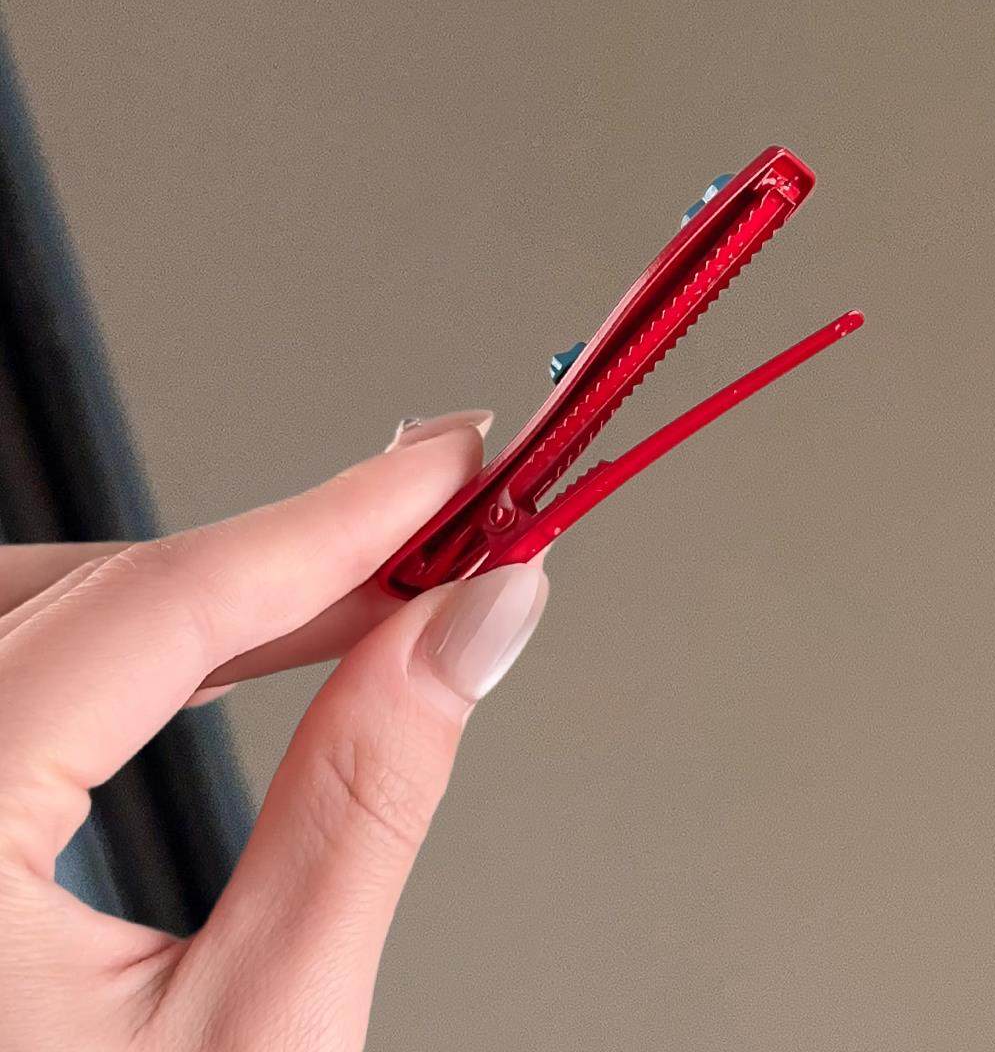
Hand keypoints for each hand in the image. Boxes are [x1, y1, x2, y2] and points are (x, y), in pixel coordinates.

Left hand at [0, 413, 548, 1050]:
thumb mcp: (256, 1033)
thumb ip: (369, 800)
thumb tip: (475, 629)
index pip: (159, 613)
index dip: (332, 523)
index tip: (448, 473)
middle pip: (94, 591)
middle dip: (287, 550)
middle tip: (440, 527)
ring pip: (49, 608)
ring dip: (216, 587)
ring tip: (368, 582)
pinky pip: (25, 664)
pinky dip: (147, 636)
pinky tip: (244, 637)